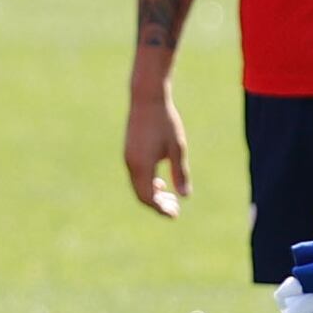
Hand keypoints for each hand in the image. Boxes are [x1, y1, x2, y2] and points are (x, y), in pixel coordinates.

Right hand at [126, 83, 191, 216]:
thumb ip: (180, 172)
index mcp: (143, 166)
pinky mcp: (129, 152)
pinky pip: (135, 176)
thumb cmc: (165, 122)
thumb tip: (185, 196)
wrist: (146, 98)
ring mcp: (128, 158)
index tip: (175, 214)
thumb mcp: (178, 148)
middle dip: (158, 204)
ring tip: (170, 196)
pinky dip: (147, 184)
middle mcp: (131, 164)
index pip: (149, 198)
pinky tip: (160, 182)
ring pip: (137, 186)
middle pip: (141, 195)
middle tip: (175, 208)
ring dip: (152, 194)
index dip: (161, 209)